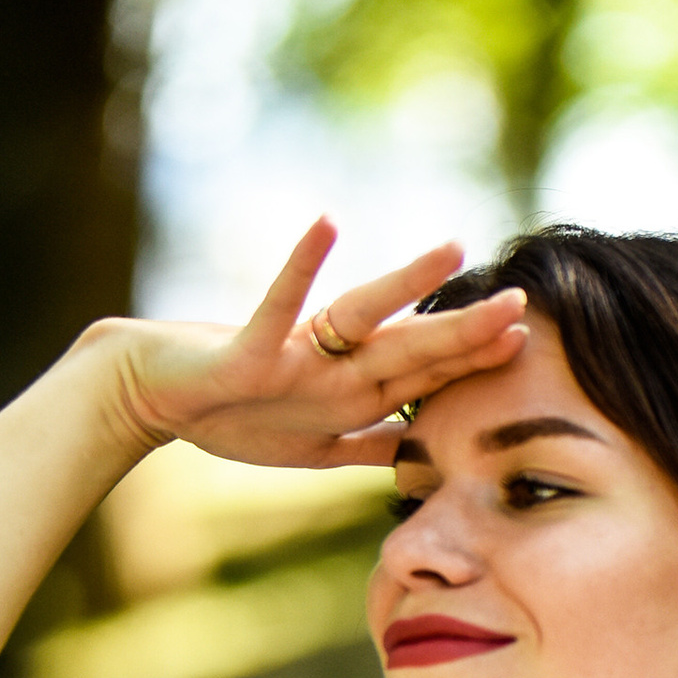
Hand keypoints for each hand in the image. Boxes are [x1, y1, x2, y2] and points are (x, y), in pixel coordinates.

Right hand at [97, 221, 527, 471]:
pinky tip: (326, 222)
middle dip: (465, 331)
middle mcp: (331, 365)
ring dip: (406, 283)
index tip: (524, 342)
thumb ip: (370, 447)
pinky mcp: (251, 348)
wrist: (154, 395)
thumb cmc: (231, 413)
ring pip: (362, 317)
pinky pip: (279, 305)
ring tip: (451, 247)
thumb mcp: (314, 448)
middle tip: (521, 302)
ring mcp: (295, 355)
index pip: (423, 376)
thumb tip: (422, 455)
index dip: (471, 361)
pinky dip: (301, 266)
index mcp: (350, 390)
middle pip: (410, 346)